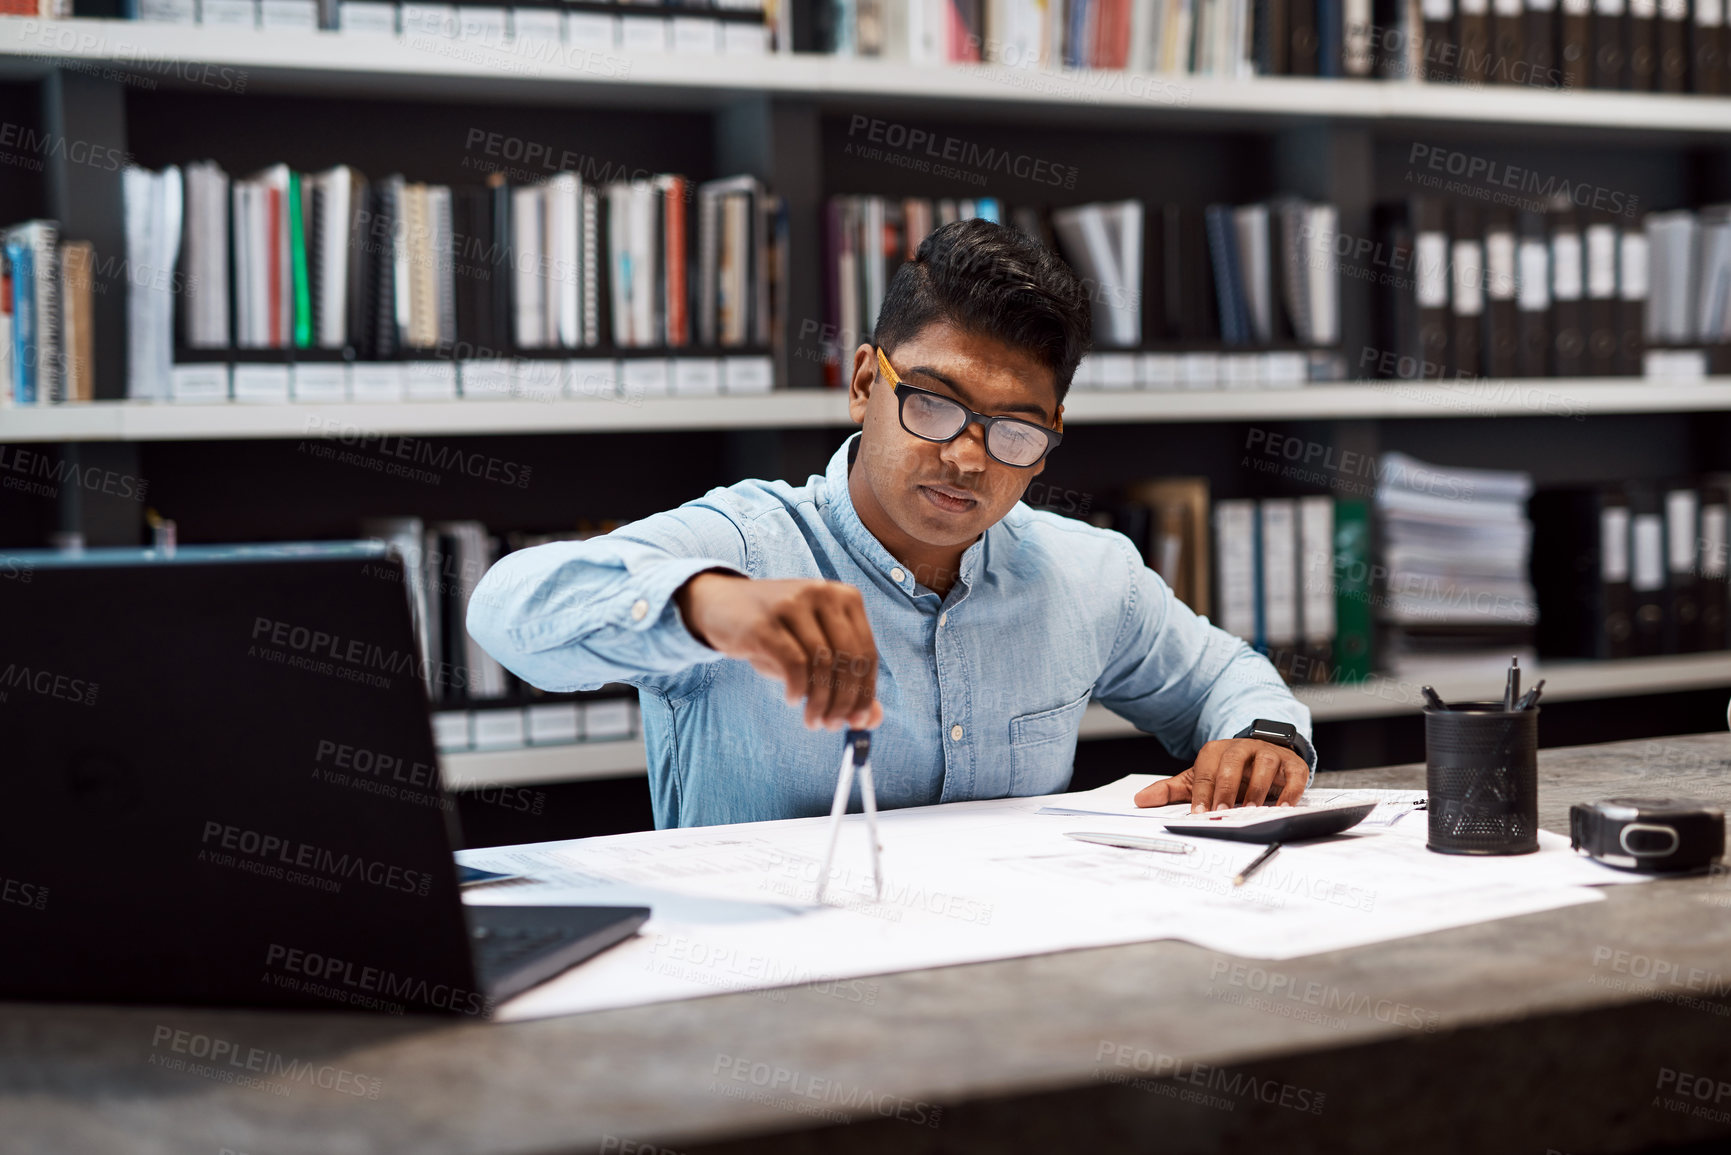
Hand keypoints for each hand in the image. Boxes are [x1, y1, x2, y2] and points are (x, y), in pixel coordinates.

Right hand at [674, 572, 883, 730]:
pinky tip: (793, 699)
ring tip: (813, 720)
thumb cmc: (776, 631)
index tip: (859, 721)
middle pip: (849, 659)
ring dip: (821, 701)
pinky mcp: (766, 621)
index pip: (867, 652)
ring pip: (822, 663)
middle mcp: (823, 593)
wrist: (723, 605)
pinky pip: (794, 663)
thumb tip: (873, 719)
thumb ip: (846, 681)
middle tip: (833, 726)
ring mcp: (794, 604)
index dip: (866, 692)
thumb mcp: (814, 651)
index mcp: (845, 597)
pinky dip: (798, 689)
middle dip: (845, 701)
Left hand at [1132, 739, 1308, 812]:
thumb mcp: (1198, 778)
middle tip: (1222, 811)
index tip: (1198, 814)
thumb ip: (1170, 790)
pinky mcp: (1291, 764)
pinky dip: (1290, 790)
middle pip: (1233, 762)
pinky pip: (1293, 774)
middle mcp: (1243, 748)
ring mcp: (1268, 754)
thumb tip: (1140, 800)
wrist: (1262, 753)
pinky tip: (1283, 807)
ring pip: (1264, 764)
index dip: (1202, 793)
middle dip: (1226, 787)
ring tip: (1250, 809)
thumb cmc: (1228, 771)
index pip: (1206, 771)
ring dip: (1257, 788)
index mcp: (1216, 751)